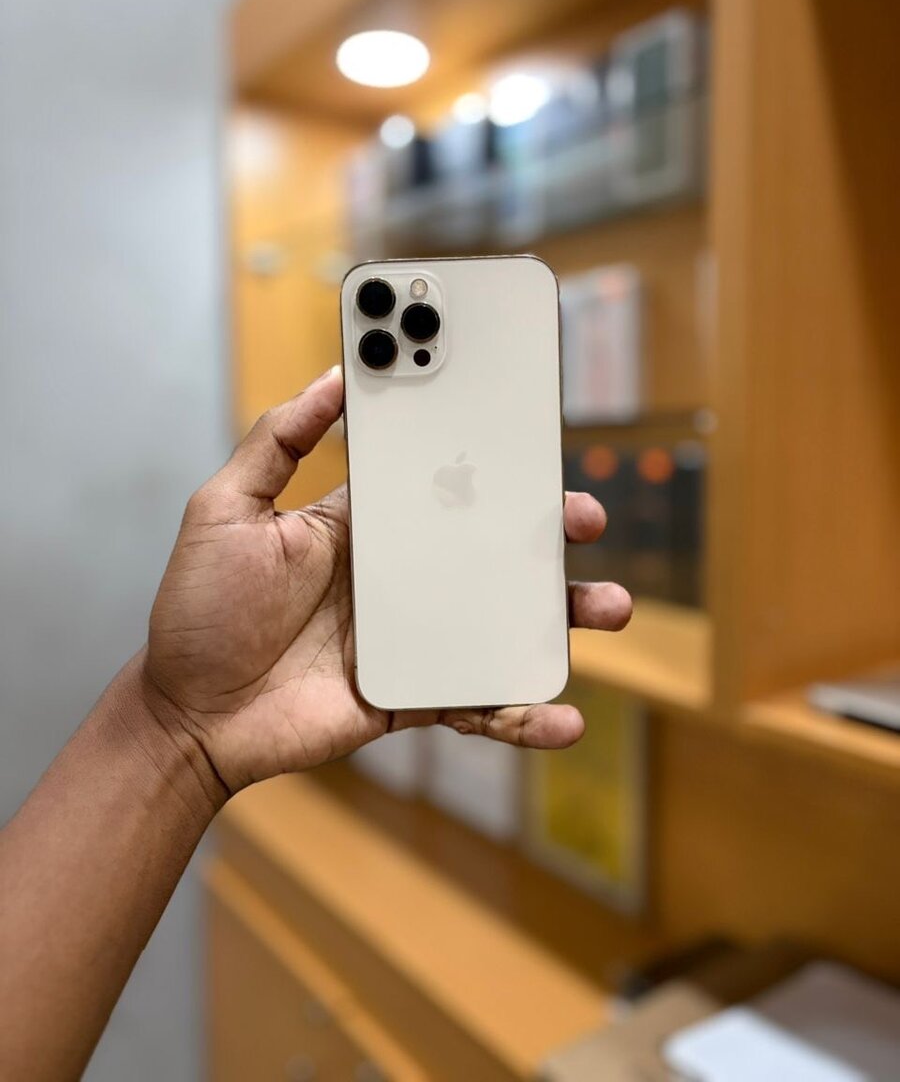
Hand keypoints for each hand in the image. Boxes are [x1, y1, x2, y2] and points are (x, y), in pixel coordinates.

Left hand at [143, 367, 631, 796]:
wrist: (188, 717)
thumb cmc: (199, 611)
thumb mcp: (225, 509)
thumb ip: (276, 442)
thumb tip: (334, 374)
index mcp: (363, 526)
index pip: (438, 483)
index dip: (484, 460)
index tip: (532, 436)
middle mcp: (397, 576)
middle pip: (489, 549)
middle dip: (545, 534)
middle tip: (584, 517)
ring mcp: (411, 637)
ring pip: (502, 622)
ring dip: (560, 617)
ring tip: (610, 607)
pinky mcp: (412, 695)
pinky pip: (477, 701)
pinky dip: (522, 712)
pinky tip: (563, 717)